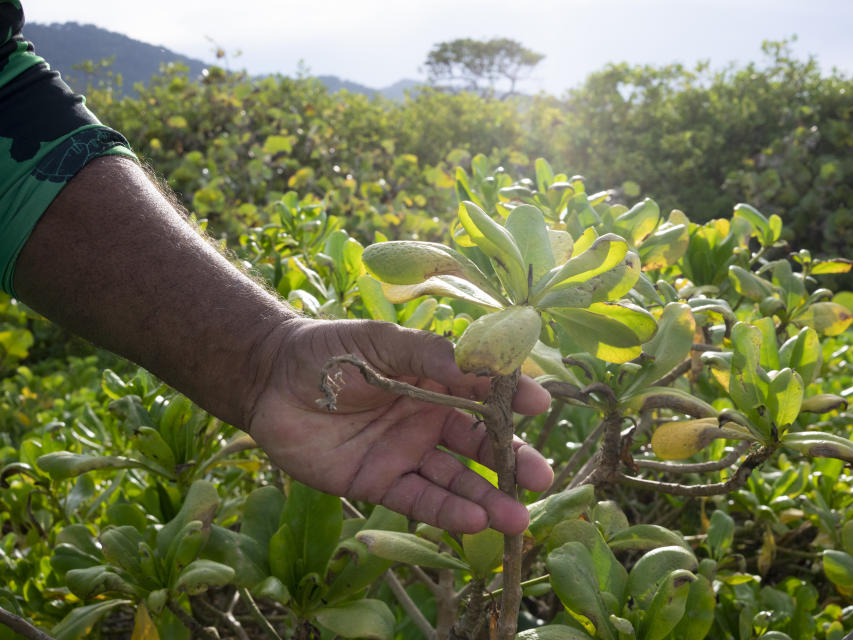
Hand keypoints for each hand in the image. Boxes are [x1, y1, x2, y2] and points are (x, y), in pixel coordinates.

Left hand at [245, 318, 553, 533]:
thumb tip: (485, 366)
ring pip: (454, 480)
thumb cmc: (329, 351)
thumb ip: (431, 354)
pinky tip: (474, 521)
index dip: (513, 399)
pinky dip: (446, 511)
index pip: (484, 393)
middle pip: (478, 445)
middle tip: (541, 479)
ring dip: (486, 499)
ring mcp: (405, 453)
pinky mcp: (378, 482)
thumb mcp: (383, 341)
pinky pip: (417, 499)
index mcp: (436, 380)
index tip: (540, 406)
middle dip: (511, 462)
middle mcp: (428, 419)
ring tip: (516, 518)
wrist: (270, 379)